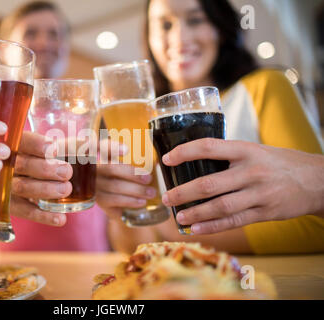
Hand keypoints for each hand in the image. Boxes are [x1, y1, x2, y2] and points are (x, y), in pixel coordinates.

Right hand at [10, 131, 72, 226]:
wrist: (27, 177)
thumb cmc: (45, 158)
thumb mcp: (54, 148)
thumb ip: (71, 145)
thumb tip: (92, 144)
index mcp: (16, 144)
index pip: (22, 141)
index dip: (36, 144)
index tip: (54, 148)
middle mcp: (6, 164)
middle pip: (22, 165)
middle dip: (46, 169)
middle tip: (67, 172)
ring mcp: (6, 186)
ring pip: (22, 188)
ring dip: (45, 190)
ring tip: (66, 190)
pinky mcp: (10, 206)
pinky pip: (24, 212)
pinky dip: (43, 216)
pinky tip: (61, 219)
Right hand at [96, 139, 156, 220]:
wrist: (116, 203)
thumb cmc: (125, 179)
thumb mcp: (128, 167)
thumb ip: (138, 160)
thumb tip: (158, 159)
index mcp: (103, 156)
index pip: (102, 147)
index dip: (112, 147)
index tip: (127, 150)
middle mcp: (96, 170)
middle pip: (111, 168)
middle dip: (132, 174)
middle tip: (149, 178)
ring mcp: (96, 187)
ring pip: (115, 186)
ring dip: (136, 190)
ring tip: (151, 192)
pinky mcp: (100, 202)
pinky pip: (115, 200)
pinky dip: (131, 201)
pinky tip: (142, 202)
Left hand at [161, 138, 323, 233]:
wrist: (317, 180)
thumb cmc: (279, 163)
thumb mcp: (255, 150)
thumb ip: (230, 156)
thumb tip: (194, 162)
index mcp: (245, 150)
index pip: (208, 147)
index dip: (184, 152)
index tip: (166, 159)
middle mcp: (251, 171)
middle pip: (209, 183)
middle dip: (183, 192)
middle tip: (166, 197)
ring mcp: (259, 194)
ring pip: (220, 206)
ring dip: (195, 213)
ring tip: (178, 217)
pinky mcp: (265, 213)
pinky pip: (234, 221)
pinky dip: (213, 226)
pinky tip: (196, 229)